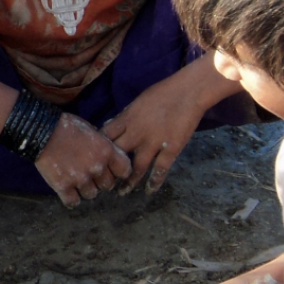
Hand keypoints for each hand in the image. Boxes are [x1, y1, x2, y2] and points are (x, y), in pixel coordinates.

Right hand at [35, 113, 131, 206]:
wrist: (42, 131)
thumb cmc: (67, 127)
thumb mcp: (92, 130)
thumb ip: (104, 144)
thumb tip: (114, 148)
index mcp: (106, 151)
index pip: (125, 171)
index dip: (118, 172)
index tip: (111, 171)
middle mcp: (96, 167)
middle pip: (108, 186)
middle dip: (100, 181)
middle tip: (90, 174)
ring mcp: (80, 179)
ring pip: (91, 194)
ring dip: (85, 189)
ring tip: (76, 179)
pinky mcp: (63, 186)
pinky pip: (73, 202)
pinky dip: (71, 198)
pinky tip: (67, 190)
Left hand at [101, 74, 207, 193]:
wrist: (189, 91)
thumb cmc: (162, 93)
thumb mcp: (136, 102)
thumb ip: (123, 117)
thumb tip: (108, 127)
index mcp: (126, 120)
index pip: (105, 138)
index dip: (98, 150)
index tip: (94, 159)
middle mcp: (136, 133)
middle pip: (116, 156)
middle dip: (109, 169)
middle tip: (104, 181)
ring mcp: (154, 143)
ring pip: (136, 168)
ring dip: (128, 182)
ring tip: (122, 192)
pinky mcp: (171, 150)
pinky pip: (160, 170)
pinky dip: (154, 182)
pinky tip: (149, 191)